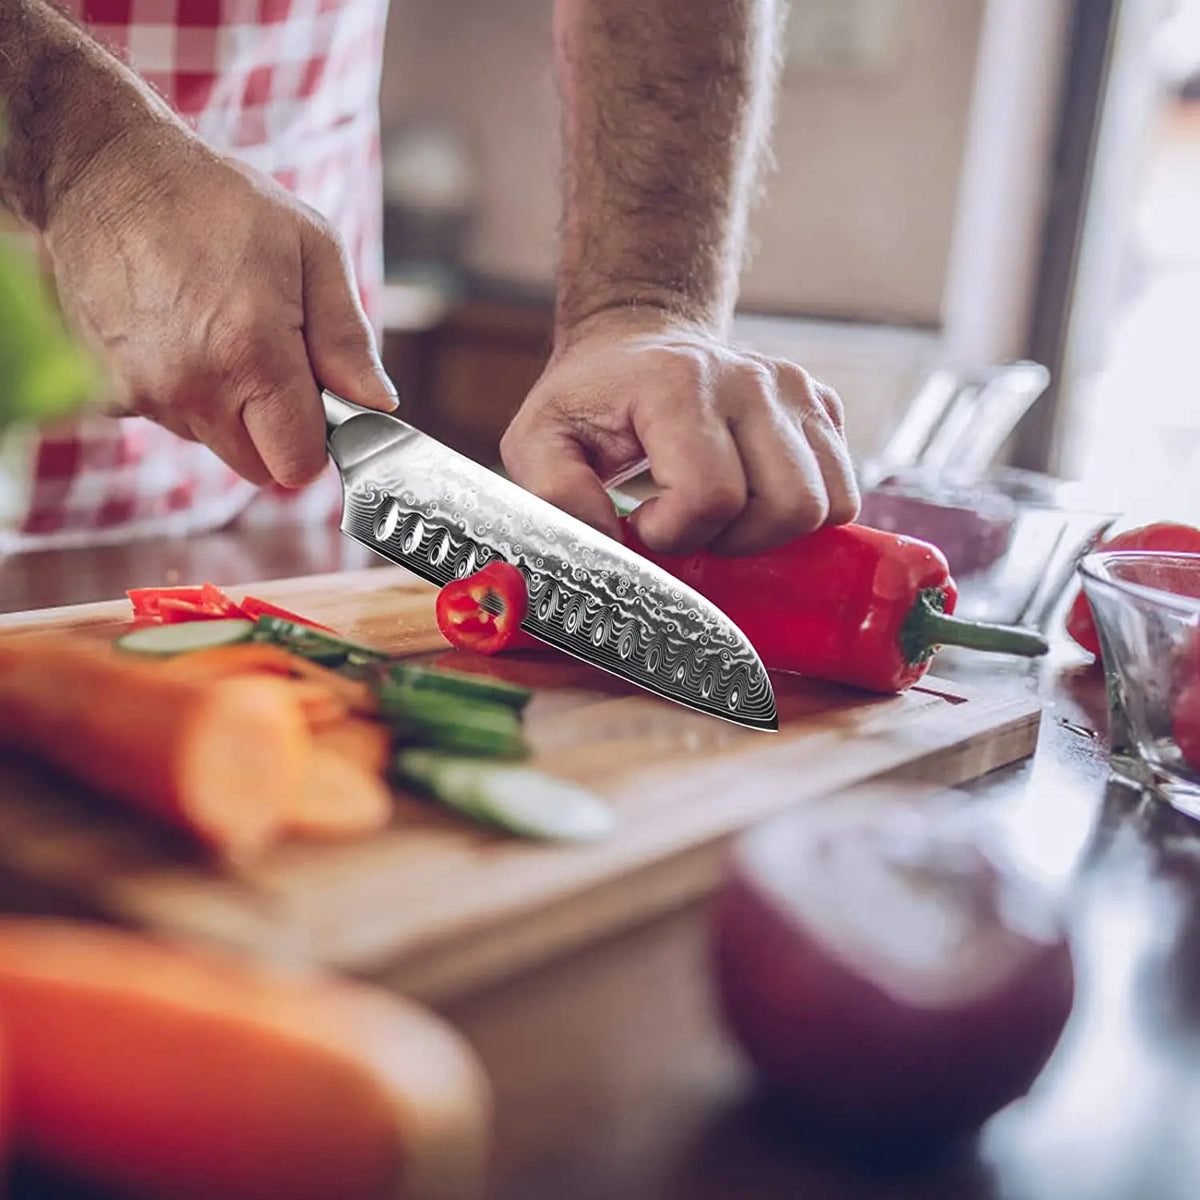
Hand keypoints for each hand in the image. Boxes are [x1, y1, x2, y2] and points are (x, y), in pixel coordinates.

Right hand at [41, 122, 395, 487]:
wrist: (104, 173)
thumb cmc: (218, 203)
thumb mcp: (312, 248)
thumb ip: (347, 338)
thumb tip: (376, 403)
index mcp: (251, 355)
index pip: (298, 464)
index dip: (318, 440)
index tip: (318, 403)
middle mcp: (192, 387)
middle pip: (257, 465)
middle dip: (275, 428)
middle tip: (271, 360)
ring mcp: (142, 393)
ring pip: (211, 442)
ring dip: (227, 408)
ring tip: (217, 331)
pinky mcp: (106, 392)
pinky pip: (166, 418)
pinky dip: (180, 392)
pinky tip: (175, 333)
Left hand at [500, 310, 859, 555]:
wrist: (637, 338)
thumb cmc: (590, 398)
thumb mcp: (540, 440)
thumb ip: (556, 495)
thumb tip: (609, 545)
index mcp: (681, 385)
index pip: (712, 495)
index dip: (676, 533)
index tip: (644, 521)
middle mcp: (752, 379)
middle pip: (789, 505)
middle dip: (738, 540)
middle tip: (692, 524)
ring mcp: (796, 389)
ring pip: (827, 504)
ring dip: (774, 532)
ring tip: (723, 514)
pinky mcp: (822, 404)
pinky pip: (843, 490)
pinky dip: (802, 512)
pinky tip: (754, 496)